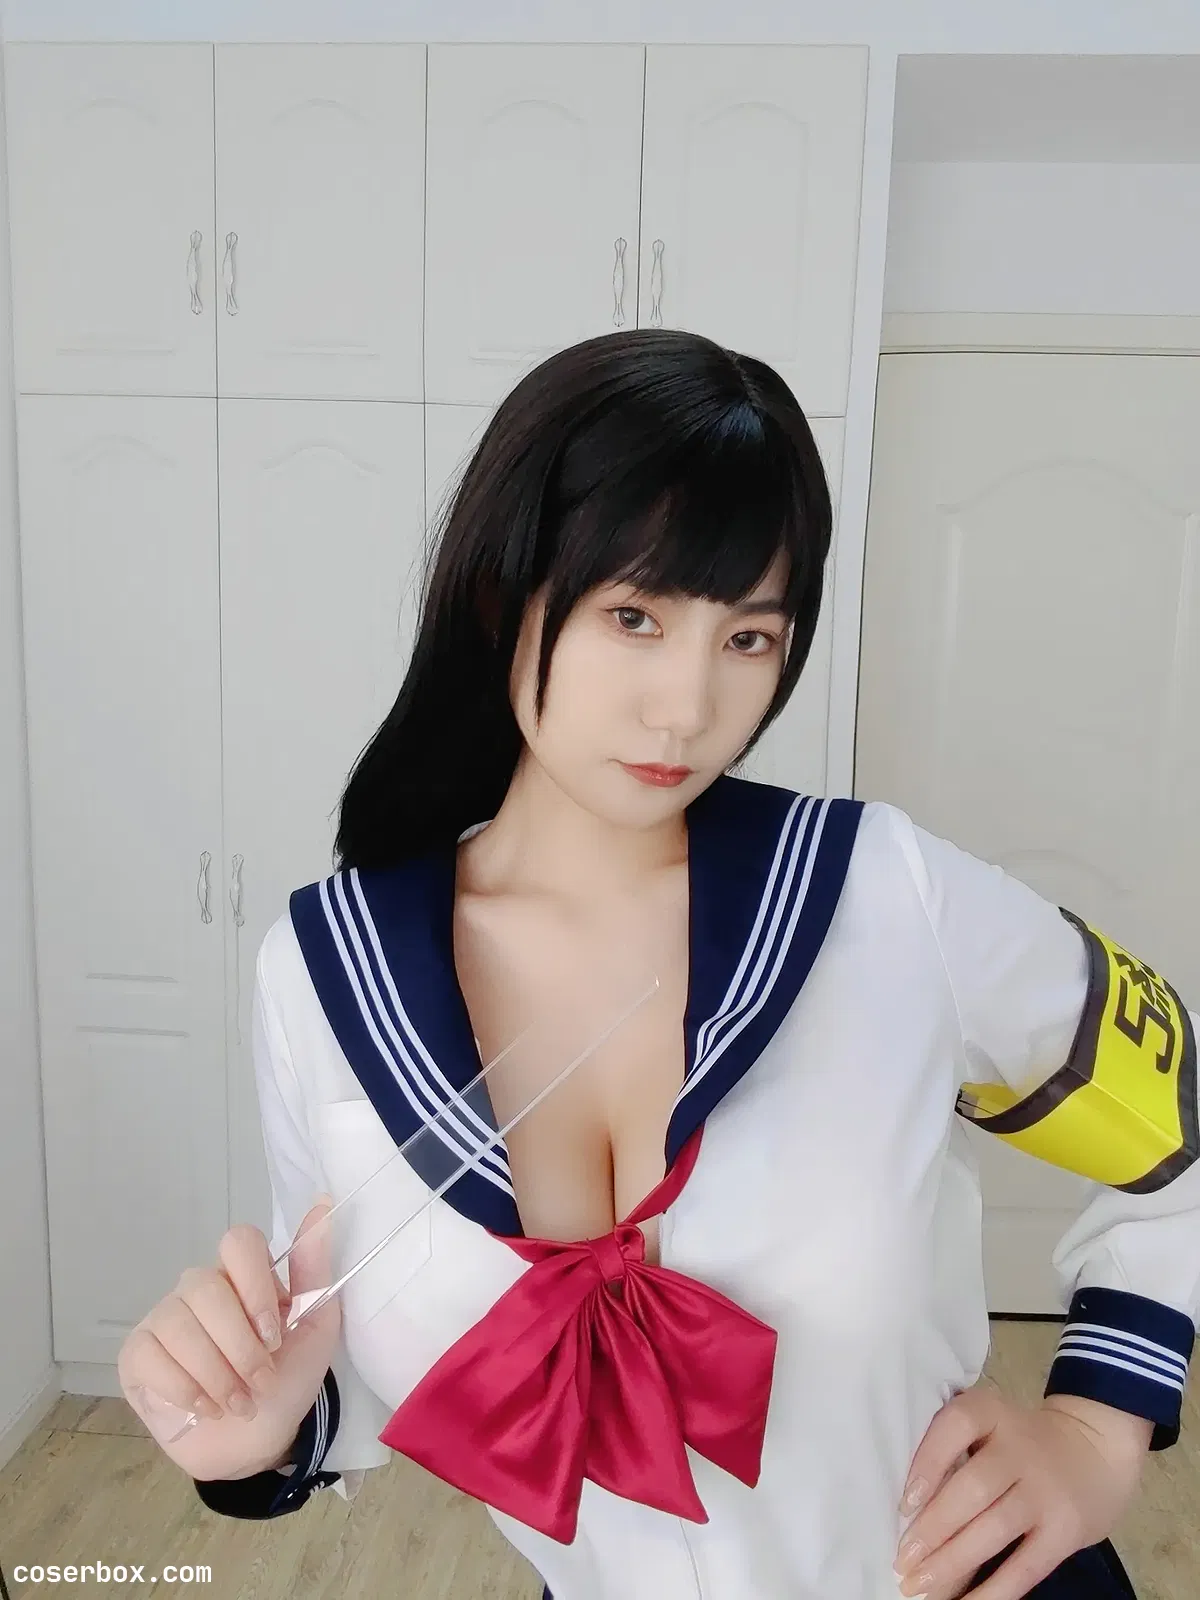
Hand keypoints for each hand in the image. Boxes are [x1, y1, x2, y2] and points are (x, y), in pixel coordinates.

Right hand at [117, 1199, 340, 1482]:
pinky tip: (205, 1407)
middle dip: (239, 1346)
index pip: (239, 1241)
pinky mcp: (137, 1355)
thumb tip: (323, 1205)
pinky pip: (149, 1354)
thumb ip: (314, 1270)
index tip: (274, 1334)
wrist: (258, 1442)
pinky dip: (183, 1387)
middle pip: (206, 1287)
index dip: (254, 1286)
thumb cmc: (287, 1380)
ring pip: (179, 1324)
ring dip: (216, 1374)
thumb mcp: (316, 1328)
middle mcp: (199, 1288)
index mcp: (244, 1276)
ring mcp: (164, 1319)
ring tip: (239, 1403)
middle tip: (261, 1381)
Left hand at [893, 1385, 1151, 1598]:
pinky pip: (1025, 1567)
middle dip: (933, 1529)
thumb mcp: (991, 1424)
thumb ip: (955, 1447)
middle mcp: (1021, 1449)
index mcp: (993, 1412)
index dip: (927, 1462)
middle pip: (973, 1488)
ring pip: (994, 1530)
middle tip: (902, 1561)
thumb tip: (909, 1508)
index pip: (957, 1426)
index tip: (905, 1503)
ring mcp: (1045, 1492)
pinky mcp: (1065, 1532)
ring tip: (919, 1585)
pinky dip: (993, 1591)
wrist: (1097, 1448)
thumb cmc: (1021, 1440)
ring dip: (952, 1563)